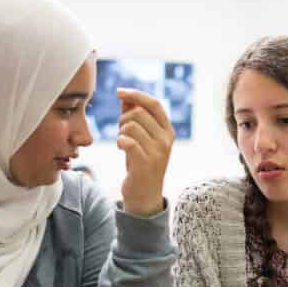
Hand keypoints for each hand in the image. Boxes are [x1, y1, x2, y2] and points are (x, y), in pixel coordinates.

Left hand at [116, 88, 174, 215]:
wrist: (145, 194)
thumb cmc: (140, 163)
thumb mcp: (141, 138)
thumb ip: (135, 117)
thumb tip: (125, 97)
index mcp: (168, 131)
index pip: (154, 104)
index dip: (136, 94)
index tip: (119, 92)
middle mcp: (166, 140)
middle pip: (139, 113)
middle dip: (123, 118)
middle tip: (121, 131)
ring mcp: (157, 152)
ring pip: (131, 126)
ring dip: (120, 131)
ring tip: (123, 141)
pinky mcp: (146, 163)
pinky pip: (127, 141)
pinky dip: (120, 142)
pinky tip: (122, 148)